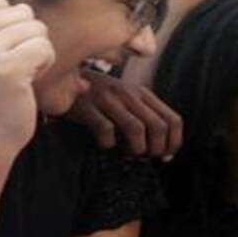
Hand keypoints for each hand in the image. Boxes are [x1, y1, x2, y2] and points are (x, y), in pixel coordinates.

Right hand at [0, 0, 54, 151]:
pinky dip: (45, 64)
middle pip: (21, 13)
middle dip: (25, 39)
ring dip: (36, 53)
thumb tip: (25, 7)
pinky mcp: (7, 69)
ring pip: (36, 28)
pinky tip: (27, 82)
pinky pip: (44, 47)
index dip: (9, 29)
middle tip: (9, 69)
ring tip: (17, 77)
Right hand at [66, 70, 182, 155]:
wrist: (63, 79)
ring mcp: (108, 99)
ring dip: (136, 149)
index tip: (163, 156)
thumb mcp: (128, 102)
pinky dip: (108, 144)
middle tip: (145, 157)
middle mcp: (129, 95)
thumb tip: (167, 154)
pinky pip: (105, 129)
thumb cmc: (100, 99)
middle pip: (159, 127)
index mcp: (143, 94)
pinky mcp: (87, 107)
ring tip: (127, 153)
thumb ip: (147, 121)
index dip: (173, 143)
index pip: (174, 120)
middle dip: (156, 149)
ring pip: (136, 129)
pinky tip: (104, 145)